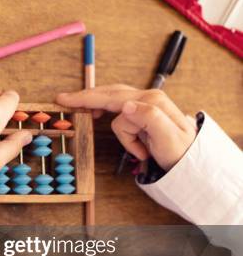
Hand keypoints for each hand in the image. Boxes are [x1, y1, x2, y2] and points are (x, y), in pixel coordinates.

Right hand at [56, 85, 196, 170]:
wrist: (193, 160)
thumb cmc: (180, 152)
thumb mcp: (167, 137)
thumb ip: (148, 118)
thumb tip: (126, 106)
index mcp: (150, 102)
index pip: (111, 98)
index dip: (87, 99)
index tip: (65, 100)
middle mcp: (147, 98)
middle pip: (109, 95)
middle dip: (87, 99)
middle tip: (63, 99)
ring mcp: (145, 104)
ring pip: (115, 108)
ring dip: (119, 130)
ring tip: (129, 144)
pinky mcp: (144, 111)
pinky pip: (122, 116)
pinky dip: (120, 128)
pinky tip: (113, 126)